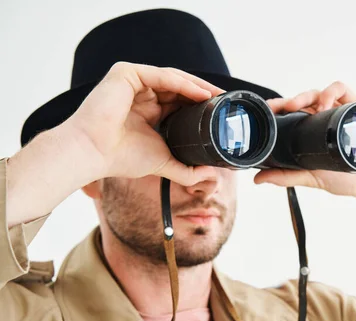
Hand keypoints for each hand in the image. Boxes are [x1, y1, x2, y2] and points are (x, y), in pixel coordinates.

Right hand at [64, 61, 224, 184]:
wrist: (94, 153)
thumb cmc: (121, 158)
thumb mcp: (163, 162)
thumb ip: (185, 169)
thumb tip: (210, 175)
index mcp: (147, 109)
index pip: (179, 100)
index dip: (200, 104)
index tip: (220, 111)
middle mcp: (140, 92)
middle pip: (178, 86)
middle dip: (202, 92)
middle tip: (223, 101)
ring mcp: (132, 81)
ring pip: (173, 78)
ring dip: (197, 86)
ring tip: (216, 96)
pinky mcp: (125, 73)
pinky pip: (161, 75)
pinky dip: (183, 83)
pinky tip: (201, 93)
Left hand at [254, 81, 355, 242]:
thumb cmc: (346, 178)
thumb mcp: (310, 177)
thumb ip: (286, 176)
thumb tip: (258, 179)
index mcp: (312, 130)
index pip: (293, 113)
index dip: (279, 108)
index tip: (267, 110)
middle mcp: (325, 117)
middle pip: (303, 100)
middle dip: (288, 100)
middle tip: (278, 107)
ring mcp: (341, 111)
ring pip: (320, 92)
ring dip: (306, 95)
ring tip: (298, 105)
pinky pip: (342, 89)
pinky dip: (331, 91)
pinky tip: (325, 104)